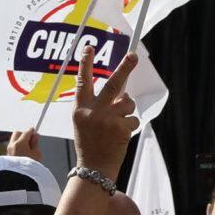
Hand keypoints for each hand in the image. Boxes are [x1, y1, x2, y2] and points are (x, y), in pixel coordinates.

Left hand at [9, 128, 41, 163]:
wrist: (19, 179)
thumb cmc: (30, 166)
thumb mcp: (37, 154)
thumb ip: (35, 143)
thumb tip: (35, 135)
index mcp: (20, 143)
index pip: (26, 132)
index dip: (31, 131)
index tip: (35, 130)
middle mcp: (12, 145)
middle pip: (17, 133)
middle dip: (24, 134)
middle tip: (31, 140)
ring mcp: (8, 150)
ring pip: (13, 140)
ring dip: (20, 141)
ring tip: (28, 149)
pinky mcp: (7, 156)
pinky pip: (12, 147)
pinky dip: (17, 147)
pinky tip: (23, 153)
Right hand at [70, 52, 140, 177]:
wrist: (94, 167)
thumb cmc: (89, 142)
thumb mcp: (85, 121)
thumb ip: (100, 105)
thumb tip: (123, 93)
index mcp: (80, 108)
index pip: (82, 81)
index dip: (86, 63)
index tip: (89, 48)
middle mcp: (93, 111)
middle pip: (113, 84)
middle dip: (125, 68)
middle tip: (133, 56)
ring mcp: (108, 120)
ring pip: (128, 103)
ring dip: (127, 111)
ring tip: (117, 125)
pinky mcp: (121, 129)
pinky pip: (133, 119)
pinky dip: (130, 126)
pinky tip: (120, 136)